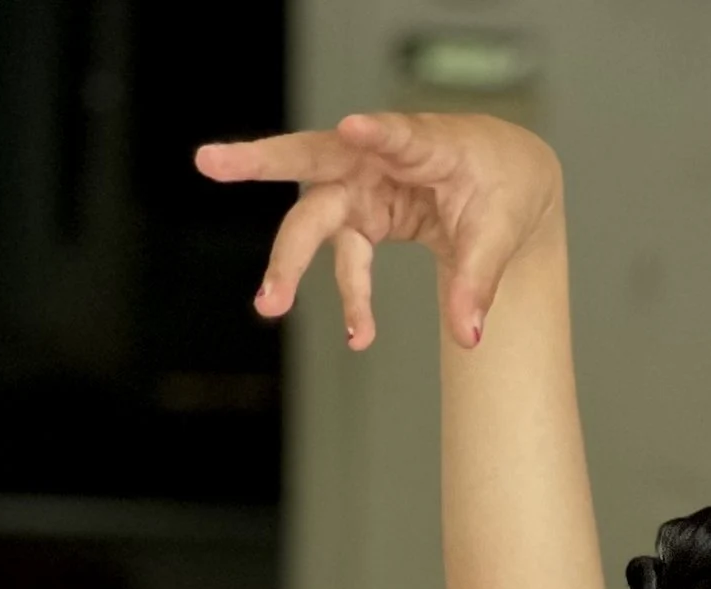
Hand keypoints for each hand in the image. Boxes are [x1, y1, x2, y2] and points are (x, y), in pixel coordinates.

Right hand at [196, 110, 561, 350]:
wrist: (501, 179)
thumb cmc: (499, 186)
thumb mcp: (500, 233)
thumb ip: (479, 282)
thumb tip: (468, 338)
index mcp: (422, 143)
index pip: (396, 136)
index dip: (375, 134)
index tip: (351, 129)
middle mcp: (377, 159)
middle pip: (312, 160)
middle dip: (260, 162)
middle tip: (209, 163)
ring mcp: (364, 187)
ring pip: (313, 217)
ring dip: (289, 261)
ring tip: (270, 303)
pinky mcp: (365, 217)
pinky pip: (348, 259)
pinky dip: (353, 299)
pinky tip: (359, 336)